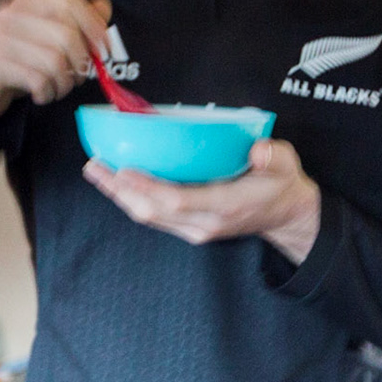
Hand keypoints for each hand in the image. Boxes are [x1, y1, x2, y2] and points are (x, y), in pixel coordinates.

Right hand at [0, 0, 112, 122]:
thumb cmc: (17, 57)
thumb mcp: (44, 34)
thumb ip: (74, 17)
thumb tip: (102, 4)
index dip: (92, 21)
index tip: (104, 45)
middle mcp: (9, 11)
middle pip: (66, 33)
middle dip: (81, 61)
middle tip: (80, 75)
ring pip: (55, 60)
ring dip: (65, 82)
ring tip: (60, 87)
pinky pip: (38, 79)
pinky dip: (48, 92)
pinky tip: (42, 94)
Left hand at [83, 139, 321, 263]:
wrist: (285, 215)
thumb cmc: (280, 184)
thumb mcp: (286, 165)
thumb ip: (273, 157)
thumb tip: (258, 152)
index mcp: (226, 205)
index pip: (178, 200)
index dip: (148, 187)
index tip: (123, 169)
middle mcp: (205, 222)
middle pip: (152, 211)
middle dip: (120, 190)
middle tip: (95, 165)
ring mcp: (195, 229)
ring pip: (148, 216)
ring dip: (120, 195)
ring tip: (97, 171)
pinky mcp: (189, 229)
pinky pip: (154, 217)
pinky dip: (132, 199)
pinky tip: (117, 183)